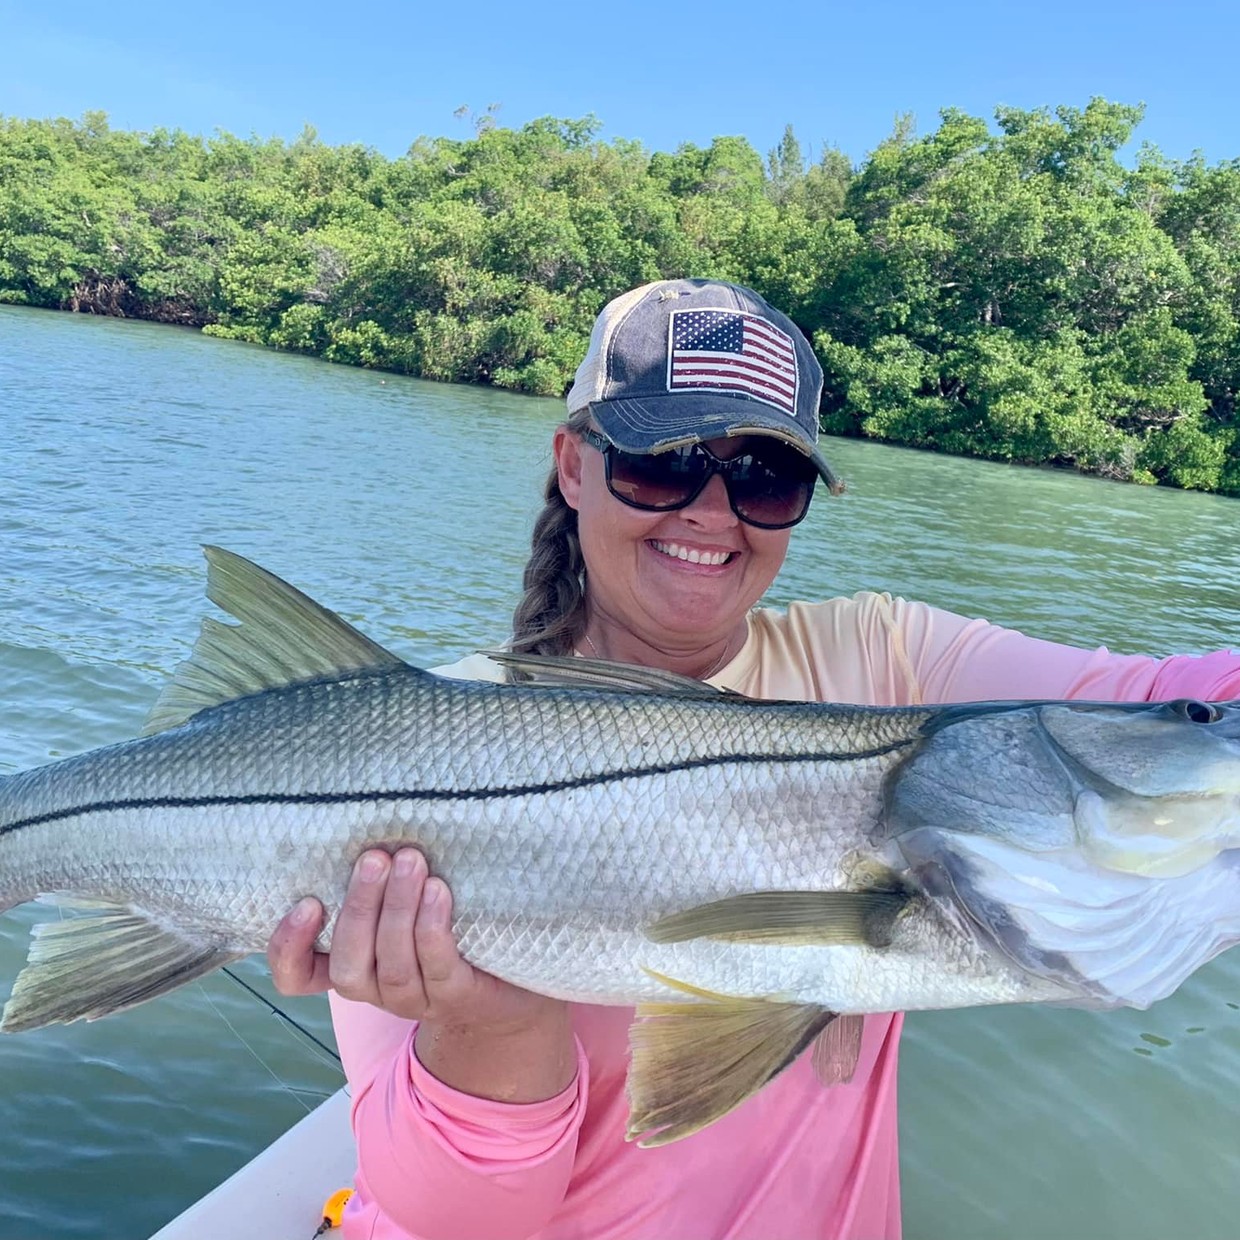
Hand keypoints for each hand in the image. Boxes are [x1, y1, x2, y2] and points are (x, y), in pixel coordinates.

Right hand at [268, 847, 562, 1030]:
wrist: (506, 981)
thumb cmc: (440, 925)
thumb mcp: (397, 902)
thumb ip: (375, 878)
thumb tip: (367, 815)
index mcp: (350, 964)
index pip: (297, 976)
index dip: (288, 948)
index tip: (306, 902)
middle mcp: (375, 987)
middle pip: (349, 963)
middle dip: (359, 907)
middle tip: (374, 858)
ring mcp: (414, 998)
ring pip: (393, 964)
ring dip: (399, 909)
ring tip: (410, 861)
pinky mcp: (456, 996)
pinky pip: (438, 966)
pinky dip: (433, 927)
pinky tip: (439, 891)